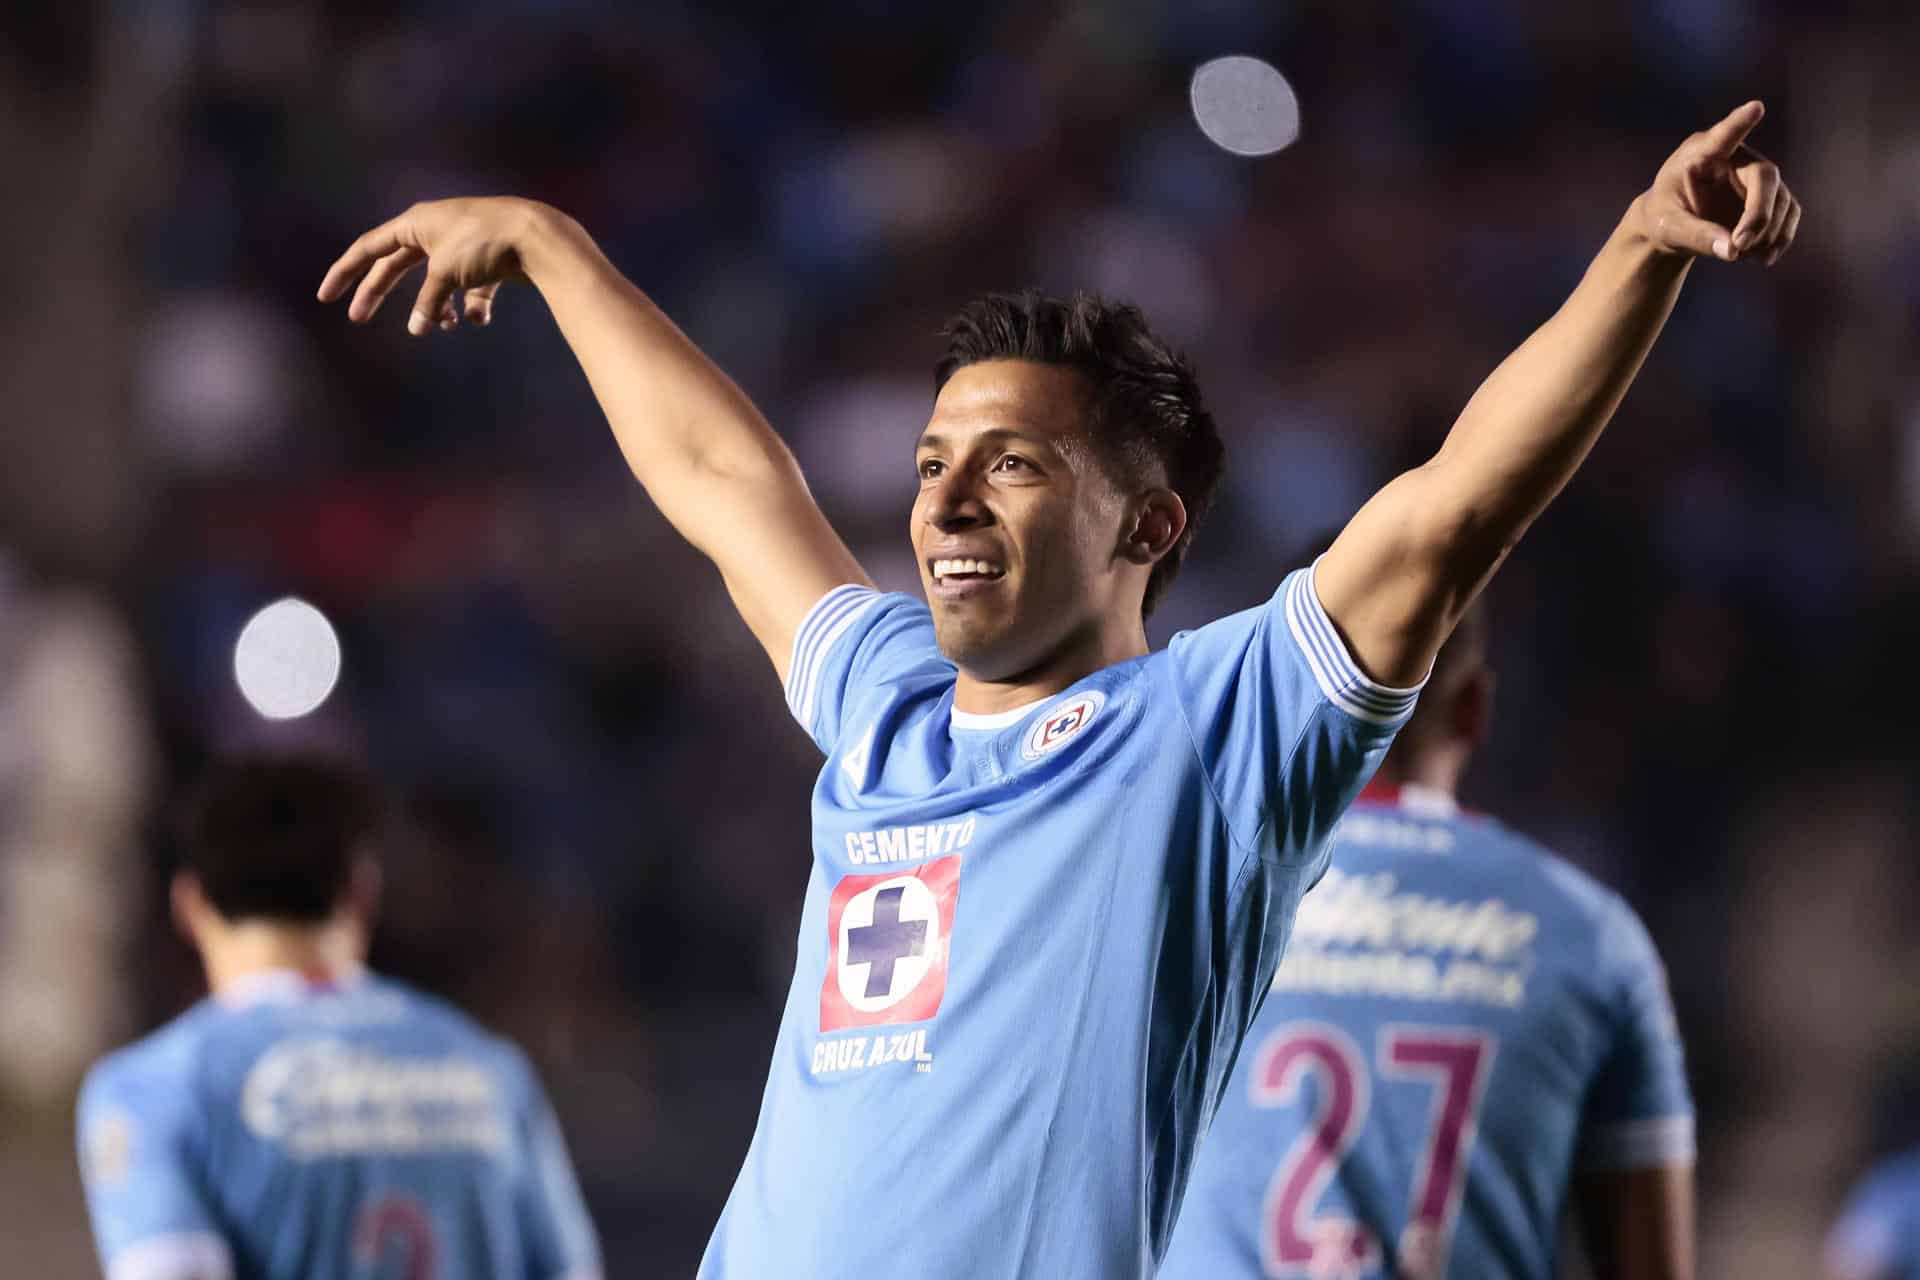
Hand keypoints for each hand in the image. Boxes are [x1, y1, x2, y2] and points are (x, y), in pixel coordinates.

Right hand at [317, 197, 548, 333]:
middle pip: (396, 266)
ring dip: (436, 307)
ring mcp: (461, 246)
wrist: (536, 236)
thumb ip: (428, 302)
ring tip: (443, 325)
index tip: (326, 296)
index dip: (345, 272)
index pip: (369, 248)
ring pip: (436, 282)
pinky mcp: (487, 262)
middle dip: (379, 293)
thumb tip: (419, 328)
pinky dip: (472, 306)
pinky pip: (470, 289)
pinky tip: (478, 317)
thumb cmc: (484, 243)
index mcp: (415, 223)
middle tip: (358, 319)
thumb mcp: (445, 272)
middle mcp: (435, 231)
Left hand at [1635, 101, 1800, 265]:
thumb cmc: (1664, 217)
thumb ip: (1696, 236)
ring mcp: (1756, 176)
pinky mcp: (1769, 197)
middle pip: (1765, 175)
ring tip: (1740, 255)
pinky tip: (1761, 258)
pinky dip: (1779, 238)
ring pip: (1782, 198)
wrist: (1674, 224)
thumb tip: (1731, 250)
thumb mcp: (1668, 228)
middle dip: (1759, 214)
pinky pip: (1789, 214)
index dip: (1740, 122)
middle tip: (1739, 245)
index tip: (1755, 107)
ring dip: (1769, 232)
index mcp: (1701, 154)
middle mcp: (1736, 157)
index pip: (1724, 135)